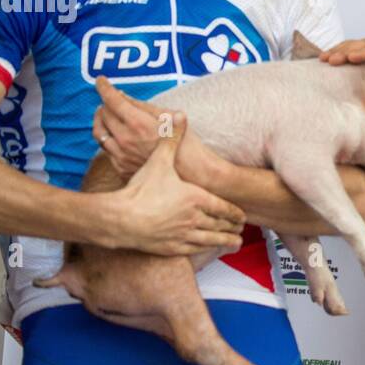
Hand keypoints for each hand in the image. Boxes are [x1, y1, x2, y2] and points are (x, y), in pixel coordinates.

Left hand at [93, 76, 223, 182]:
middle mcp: (125, 140)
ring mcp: (122, 156)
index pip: (112, 100)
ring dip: (101, 122)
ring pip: (100, 135)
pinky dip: (109, 140)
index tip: (101, 81)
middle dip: (104, 104)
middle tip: (108, 100)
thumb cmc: (185, 143)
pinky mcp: (123, 169)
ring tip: (106, 117)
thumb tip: (123, 96)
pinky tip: (115, 138)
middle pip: (103, 116)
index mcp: (137, 123)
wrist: (193, 174)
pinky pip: (108, 151)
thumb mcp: (169, 116)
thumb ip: (143, 106)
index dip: (104, 87)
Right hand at [105, 113, 246, 255]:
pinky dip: (205, 249)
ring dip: (225, 241)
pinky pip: (194, 250)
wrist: (121, 218)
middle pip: (219, 225)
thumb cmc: (141, 190)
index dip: (235, 212)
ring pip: (210, 240)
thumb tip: (179, 115)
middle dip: (232, 227)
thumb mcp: (159, 161)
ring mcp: (183, 235)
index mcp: (196, 199)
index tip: (243, 216)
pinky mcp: (171, 248)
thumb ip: (171, 139)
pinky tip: (209, 249)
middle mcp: (193, 219)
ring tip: (236, 243)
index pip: (222, 208)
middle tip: (241, 229)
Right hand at [319, 36, 364, 95]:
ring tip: (325, 59)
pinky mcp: (361, 49)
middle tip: (332, 60)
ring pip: (353, 45)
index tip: (351, 58)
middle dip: (346, 52)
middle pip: (363, 45)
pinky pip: (347, 47)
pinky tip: (324, 57)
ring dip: (338, 51)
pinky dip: (335, 51)